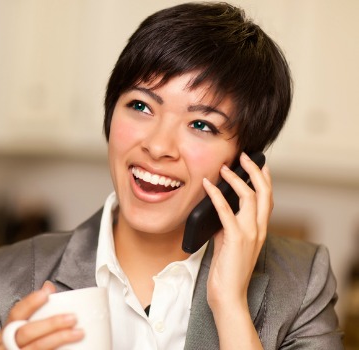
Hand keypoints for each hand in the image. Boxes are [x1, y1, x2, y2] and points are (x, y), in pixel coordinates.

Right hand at [0, 281, 83, 349]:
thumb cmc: (24, 344)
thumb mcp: (26, 325)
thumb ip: (37, 308)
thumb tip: (48, 287)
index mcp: (9, 330)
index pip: (16, 313)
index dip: (30, 303)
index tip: (46, 293)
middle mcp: (9, 344)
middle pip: (27, 332)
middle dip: (51, 324)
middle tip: (72, 318)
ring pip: (38, 346)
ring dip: (59, 338)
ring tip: (78, 333)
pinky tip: (71, 348)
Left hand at [202, 152, 272, 310]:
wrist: (228, 296)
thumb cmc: (226, 272)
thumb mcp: (229, 243)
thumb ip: (227, 225)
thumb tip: (217, 208)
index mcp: (260, 230)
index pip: (267, 199)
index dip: (265, 179)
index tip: (259, 163)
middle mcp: (259, 229)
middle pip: (264, 192)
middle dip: (254, 170)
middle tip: (244, 156)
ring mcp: (249, 233)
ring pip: (249, 196)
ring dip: (235, 178)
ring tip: (224, 167)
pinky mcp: (235, 238)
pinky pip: (225, 210)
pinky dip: (216, 194)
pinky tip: (207, 185)